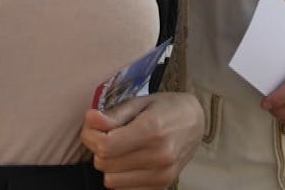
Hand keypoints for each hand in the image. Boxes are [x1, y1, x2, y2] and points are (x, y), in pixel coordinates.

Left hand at [81, 92, 201, 189]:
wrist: (195, 123)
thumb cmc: (165, 108)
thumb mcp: (139, 102)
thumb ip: (114, 114)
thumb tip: (90, 119)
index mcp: (152, 130)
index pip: (105, 146)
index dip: (91, 136)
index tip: (93, 125)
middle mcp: (159, 157)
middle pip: (105, 164)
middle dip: (98, 149)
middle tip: (107, 134)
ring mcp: (162, 175)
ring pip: (111, 181)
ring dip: (109, 165)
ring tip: (120, 148)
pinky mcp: (161, 186)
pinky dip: (121, 176)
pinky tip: (129, 161)